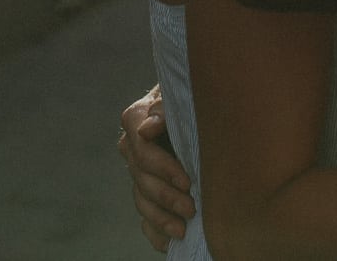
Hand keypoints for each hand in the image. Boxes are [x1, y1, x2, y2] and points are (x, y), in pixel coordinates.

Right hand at [119, 86, 194, 249]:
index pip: (142, 149)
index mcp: (136, 119)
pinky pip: (145, 219)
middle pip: (141, 178)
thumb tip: (148, 127)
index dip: (162, 167)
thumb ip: (168, 107)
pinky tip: (171, 242)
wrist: (204, 106)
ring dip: (162, 217)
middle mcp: (132, 147)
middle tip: (191, 208)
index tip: (186, 180)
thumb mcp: (184, 95)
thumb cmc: (196, 96)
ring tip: (183, 229)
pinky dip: (157, 232)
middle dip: (166, 196)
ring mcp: (139, 172)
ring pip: (141, 200)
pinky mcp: (149, 192)